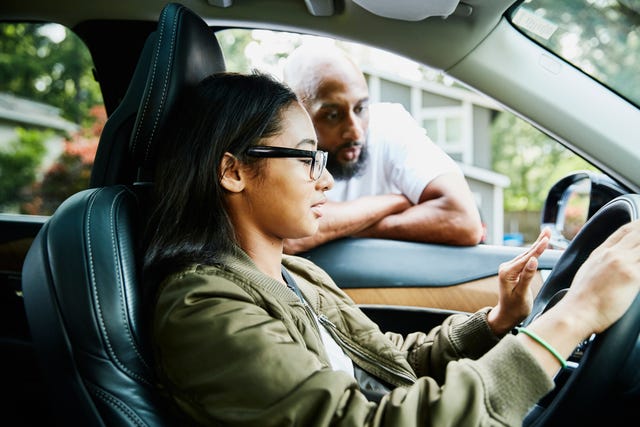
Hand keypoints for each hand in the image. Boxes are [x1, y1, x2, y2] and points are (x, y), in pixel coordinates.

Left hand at [487, 228, 550, 335]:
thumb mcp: (522, 295)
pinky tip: (540, 245)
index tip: (546, 239)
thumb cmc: (515, 308)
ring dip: (537, 244)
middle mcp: (506, 268)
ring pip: (526, 254)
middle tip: (548, 230)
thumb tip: (533, 260)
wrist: (507, 315)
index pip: (526, 259)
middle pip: (526, 253)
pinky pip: (525, 259)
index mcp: (507, 273)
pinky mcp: (513, 270)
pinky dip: (534, 251)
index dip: (537, 249)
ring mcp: (509, 268)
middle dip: (538, 241)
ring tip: (546, 233)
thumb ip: (526, 277)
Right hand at [554, 219, 639, 337]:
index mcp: (600, 252)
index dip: (637, 226)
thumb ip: (601, 262)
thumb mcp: (587, 271)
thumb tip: (608, 263)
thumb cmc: (581, 298)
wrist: (578, 311)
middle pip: (638, 234)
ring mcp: (623, 263)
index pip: (624, 231)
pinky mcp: (633, 277)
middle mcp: (613, 254)